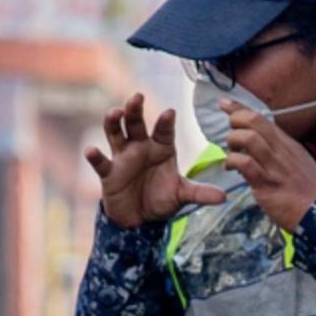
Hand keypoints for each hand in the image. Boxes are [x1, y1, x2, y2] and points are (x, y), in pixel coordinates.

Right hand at [85, 93, 224, 227]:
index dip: (165, 122)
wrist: (139, 219)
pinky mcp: (109, 172)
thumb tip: (224, 197)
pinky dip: (95, 156)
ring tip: (114, 113)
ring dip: (113, 122)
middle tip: (137, 97)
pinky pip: (101, 162)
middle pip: (136, 123)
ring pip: (116, 133)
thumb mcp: (181, 196)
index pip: (164, 130)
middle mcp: (141, 147)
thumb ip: (199, 193)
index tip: (170, 112)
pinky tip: (91, 150)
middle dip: (135, 109)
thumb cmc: (160, 200)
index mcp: (161, 148)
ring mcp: (123, 157)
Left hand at [221, 102, 315, 231]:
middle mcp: (281, 150)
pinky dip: (233, 162)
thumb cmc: (309, 191)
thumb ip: (279, 153)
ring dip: (233, 142)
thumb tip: (259, 147)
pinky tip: (231, 168)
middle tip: (230, 133)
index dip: (240, 108)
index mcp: (288, 144)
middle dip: (235, 121)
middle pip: (254, 121)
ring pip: (249, 138)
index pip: (262, 118)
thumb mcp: (298, 162)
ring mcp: (274, 166)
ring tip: (231, 152)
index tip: (224, 103)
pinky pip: (246, 164)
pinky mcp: (267, 184)